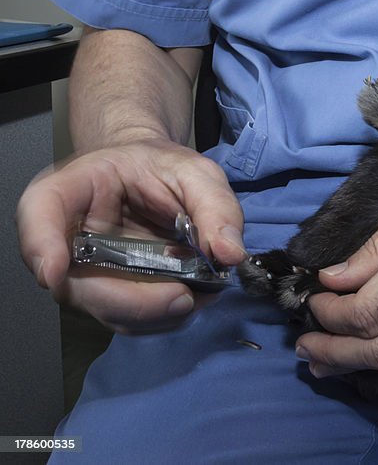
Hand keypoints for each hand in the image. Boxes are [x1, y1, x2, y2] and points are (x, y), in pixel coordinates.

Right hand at [16, 138, 245, 333]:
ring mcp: (86, 272)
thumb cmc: (162, 167)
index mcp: (69, 190)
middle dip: (132, 302)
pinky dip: (164, 317)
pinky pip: (130, 318)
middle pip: (76, 284)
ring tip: (199, 293)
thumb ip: (215, 206)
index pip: (38, 214)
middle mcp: (65, 239)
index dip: (40, 246)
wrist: (154, 177)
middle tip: (183, 298)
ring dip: (156, 314)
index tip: (54, 273)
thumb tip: (231, 254)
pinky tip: (193, 296)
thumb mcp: (195, 172)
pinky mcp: (112, 294)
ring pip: (107, 310)